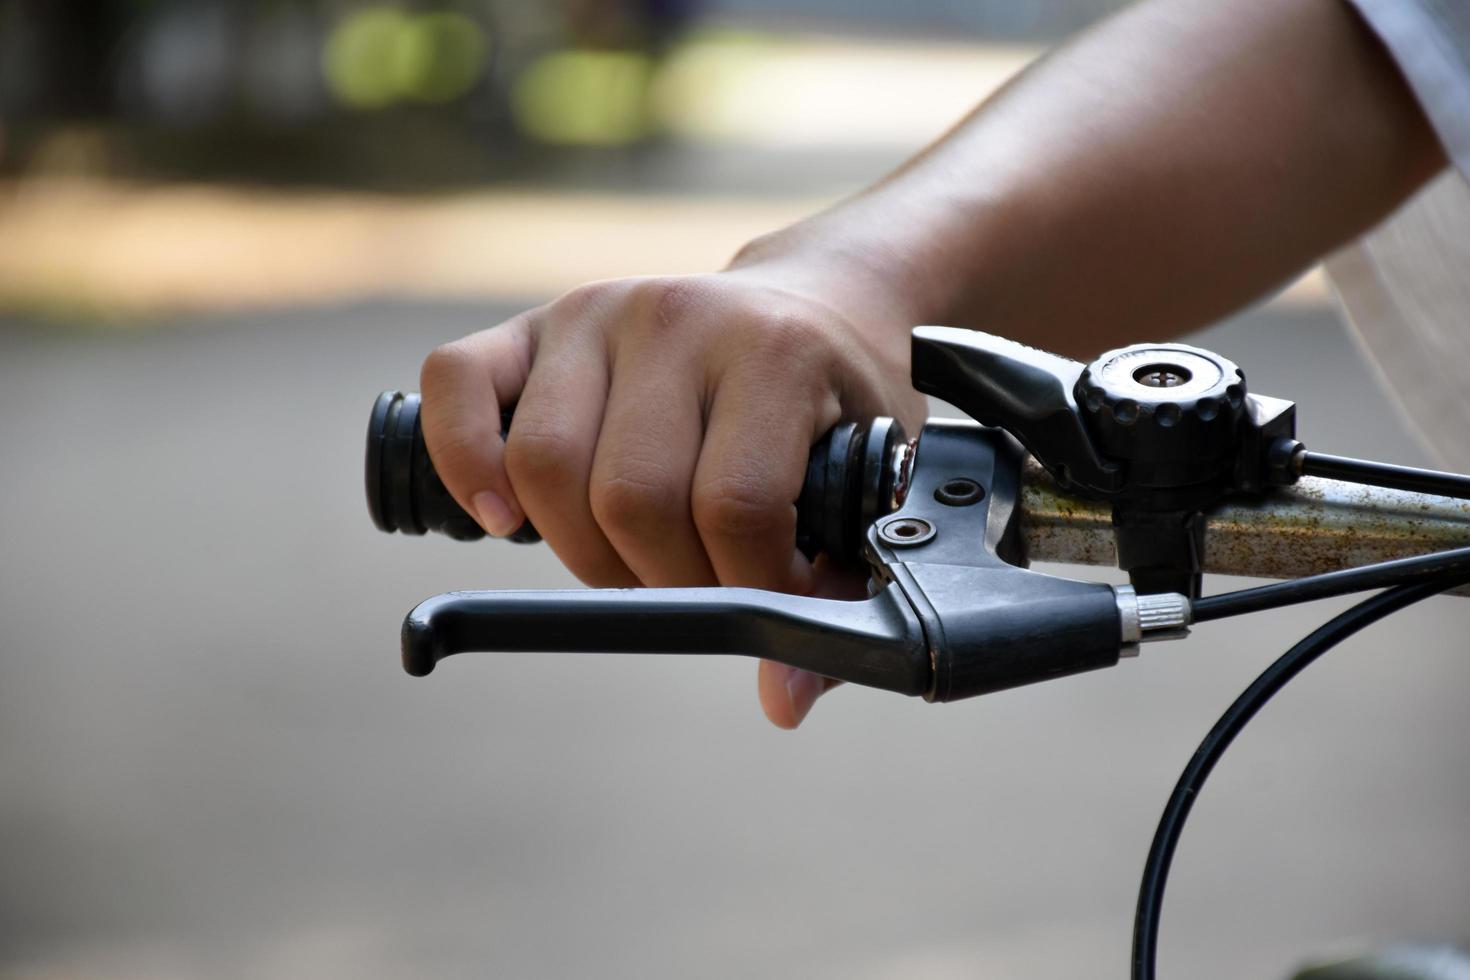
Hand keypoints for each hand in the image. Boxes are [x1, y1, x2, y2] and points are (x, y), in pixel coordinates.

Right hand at [418, 262, 925, 727]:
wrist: (816, 303)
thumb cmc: (836, 408)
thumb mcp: (866, 487)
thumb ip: (836, 598)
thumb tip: (780, 702)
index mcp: (776, 353)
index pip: (733, 507)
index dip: (744, 587)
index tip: (765, 598)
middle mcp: (678, 318)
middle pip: (630, 499)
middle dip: (660, 580)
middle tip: (693, 581)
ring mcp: (597, 313)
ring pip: (543, 464)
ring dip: (579, 550)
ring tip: (630, 558)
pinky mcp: (534, 324)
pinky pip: (454, 383)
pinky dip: (463, 460)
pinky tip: (503, 517)